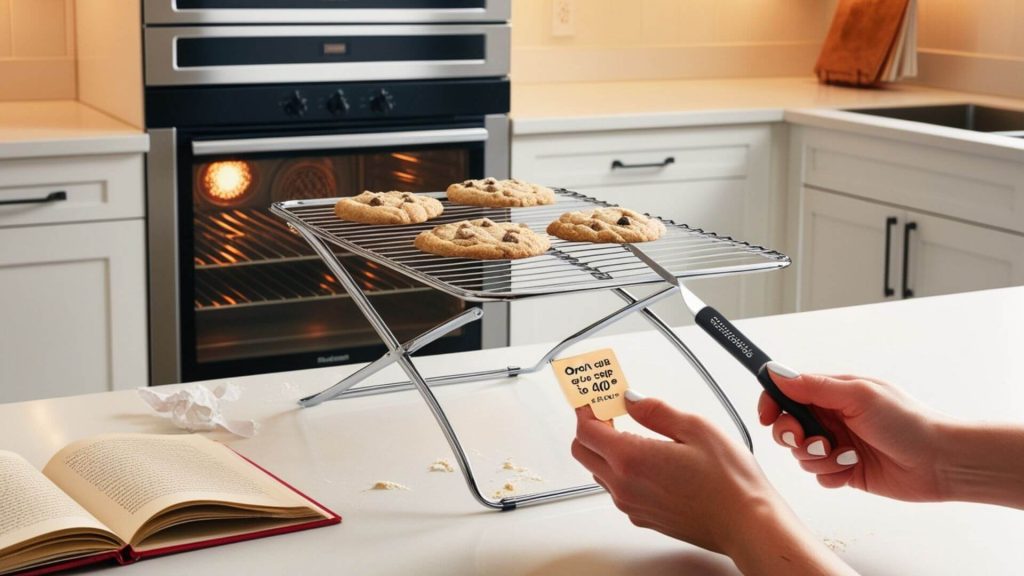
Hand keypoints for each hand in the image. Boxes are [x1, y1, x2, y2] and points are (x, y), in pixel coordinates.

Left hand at [572, 392, 856, 574]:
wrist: (747, 525)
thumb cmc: (729, 483)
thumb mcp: (696, 428)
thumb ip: (655, 411)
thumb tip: (631, 400)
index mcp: (631, 459)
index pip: (585, 430)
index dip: (586, 409)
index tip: (595, 397)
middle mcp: (624, 486)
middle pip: (582, 452)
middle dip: (590, 428)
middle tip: (612, 412)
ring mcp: (631, 505)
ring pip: (598, 471)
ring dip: (605, 450)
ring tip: (634, 434)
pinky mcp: (643, 517)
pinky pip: (618, 490)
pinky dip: (621, 471)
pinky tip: (649, 461)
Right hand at [760, 364, 947, 500]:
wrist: (940, 462)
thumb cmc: (909, 423)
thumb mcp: (858, 395)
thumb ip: (814, 386)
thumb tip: (777, 372)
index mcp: (832, 393)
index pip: (787, 393)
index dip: (772, 403)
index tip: (768, 415)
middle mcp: (832, 417)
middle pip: (787, 425)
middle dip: (793, 435)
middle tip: (813, 440)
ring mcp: (837, 444)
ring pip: (801, 454)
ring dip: (818, 457)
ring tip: (845, 455)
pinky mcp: (845, 470)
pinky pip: (818, 475)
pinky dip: (831, 474)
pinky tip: (852, 468)